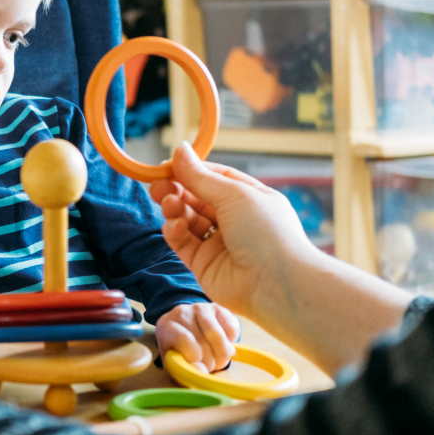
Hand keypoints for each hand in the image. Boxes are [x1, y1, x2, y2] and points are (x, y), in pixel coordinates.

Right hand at [148, 142, 320, 316]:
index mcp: (249, 198)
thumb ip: (200, 176)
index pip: (214, 178)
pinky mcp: (204, 264)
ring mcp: (218, 243)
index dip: (191, 170)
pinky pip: (183, 243)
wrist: (276, 285)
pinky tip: (175, 226)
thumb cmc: (268, 234)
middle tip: (157, 185)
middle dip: (176, 189)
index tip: (167, 165)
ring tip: (168, 204)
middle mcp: (234, 220)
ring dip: (174, 209)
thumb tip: (180, 150)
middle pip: (196, 198)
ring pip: (187, 220)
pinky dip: (175, 232)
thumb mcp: (234, 194)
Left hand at [155, 302, 240, 372]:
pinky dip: (231, 342)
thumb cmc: (180, 352)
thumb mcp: (175, 364)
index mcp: (165, 326)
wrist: (188, 332)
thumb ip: (183, 370)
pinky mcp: (218, 308)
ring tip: (217, 358)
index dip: (194, 357)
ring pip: (218, 336)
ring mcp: (200, 308)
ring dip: (222, 354)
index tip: (197, 365)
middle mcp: (181, 312)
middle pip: (202, 342)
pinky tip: (221, 343)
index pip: (184, 339)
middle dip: (209, 361)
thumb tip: (200, 371)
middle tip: (207, 365)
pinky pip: (232, 329)